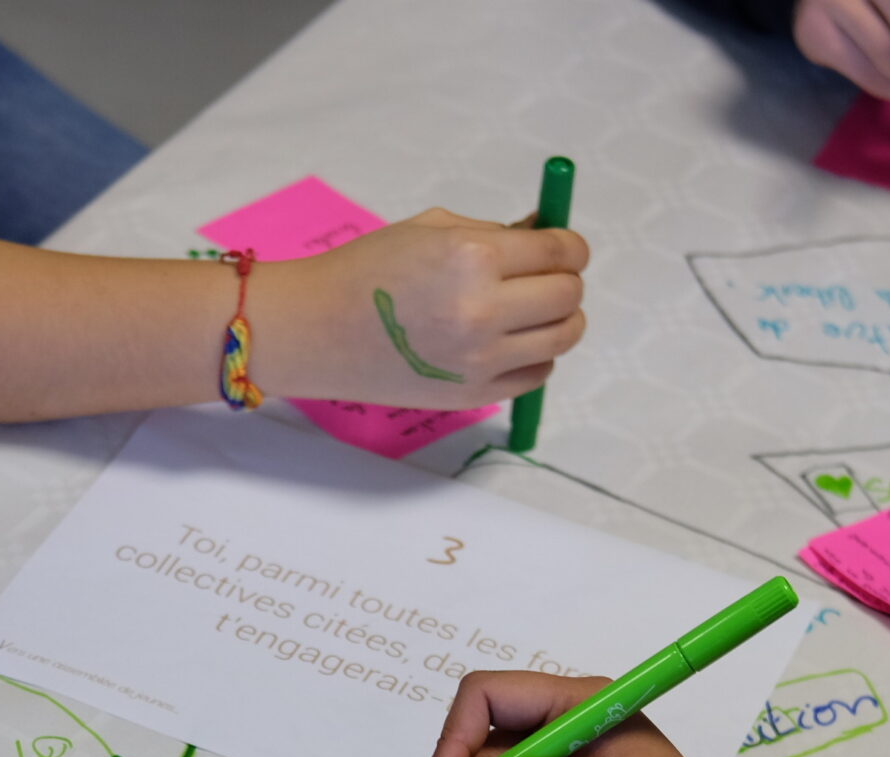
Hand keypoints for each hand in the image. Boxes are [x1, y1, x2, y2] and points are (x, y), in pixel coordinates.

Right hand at [263, 210, 588, 408]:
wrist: (318, 331)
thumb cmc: (368, 271)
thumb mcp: (432, 231)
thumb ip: (494, 233)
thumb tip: (547, 238)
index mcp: (473, 256)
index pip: (558, 252)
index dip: (571, 246)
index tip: (565, 248)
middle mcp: (483, 309)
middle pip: (567, 295)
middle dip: (565, 280)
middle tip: (544, 278)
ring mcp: (480, 358)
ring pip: (563, 337)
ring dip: (561, 320)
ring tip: (535, 311)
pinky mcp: (473, 394)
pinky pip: (537, 373)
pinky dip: (538, 355)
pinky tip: (512, 342)